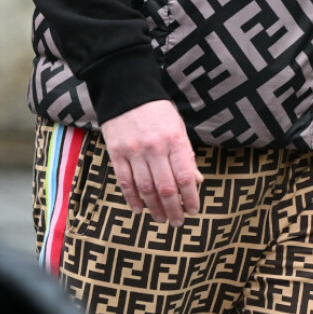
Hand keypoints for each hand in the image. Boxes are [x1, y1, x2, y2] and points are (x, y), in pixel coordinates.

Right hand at [101, 100, 201, 226]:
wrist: (126, 91)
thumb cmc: (157, 111)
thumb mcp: (178, 128)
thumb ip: (186, 155)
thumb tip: (196, 182)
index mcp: (174, 140)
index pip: (185, 176)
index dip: (190, 197)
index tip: (193, 210)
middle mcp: (155, 148)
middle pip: (165, 187)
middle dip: (173, 209)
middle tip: (177, 222)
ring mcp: (133, 151)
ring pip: (145, 188)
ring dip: (154, 208)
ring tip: (161, 219)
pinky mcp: (116, 153)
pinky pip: (125, 181)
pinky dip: (132, 198)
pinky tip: (139, 209)